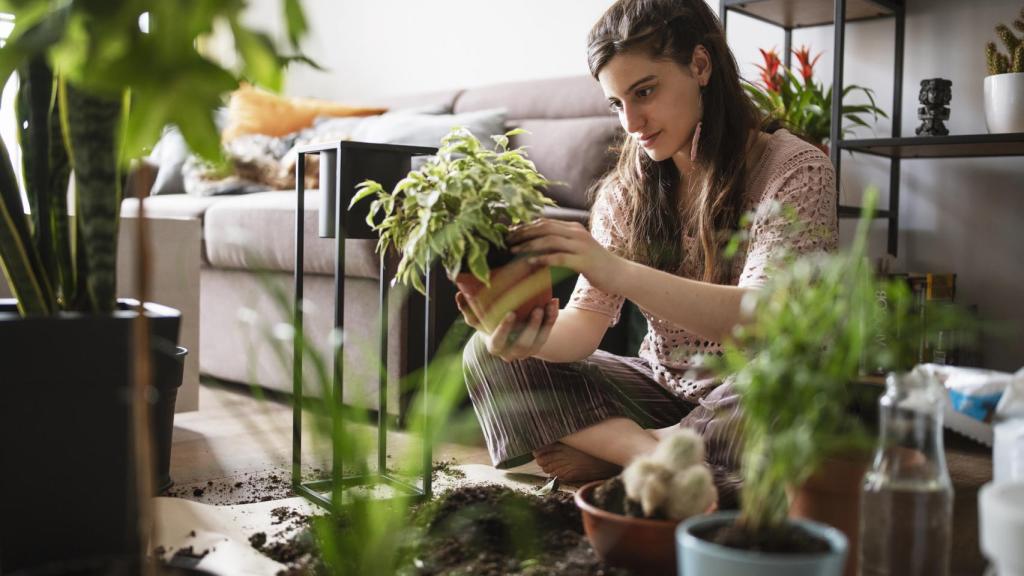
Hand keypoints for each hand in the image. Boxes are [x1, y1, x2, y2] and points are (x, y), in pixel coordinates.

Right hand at [455, 291, 558, 361]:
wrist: (509, 335)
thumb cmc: (489, 324)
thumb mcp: (478, 319)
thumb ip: (468, 309)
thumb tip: (458, 293)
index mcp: (495, 346)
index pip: (498, 341)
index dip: (504, 329)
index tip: (510, 313)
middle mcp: (511, 353)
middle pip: (523, 343)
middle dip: (531, 326)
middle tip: (536, 308)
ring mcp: (527, 352)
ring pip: (539, 340)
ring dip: (545, 322)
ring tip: (547, 304)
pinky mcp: (539, 345)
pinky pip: (548, 332)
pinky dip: (552, 318)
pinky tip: (553, 303)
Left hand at [507, 218, 626, 294]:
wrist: (620, 274)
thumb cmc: (595, 265)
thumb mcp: (577, 250)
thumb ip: (561, 245)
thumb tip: (537, 247)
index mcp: (573, 228)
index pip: (545, 222)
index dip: (525, 226)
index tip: (509, 234)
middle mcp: (576, 233)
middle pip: (544, 227)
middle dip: (523, 233)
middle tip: (506, 241)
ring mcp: (581, 246)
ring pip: (550, 240)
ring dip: (529, 245)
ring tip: (513, 252)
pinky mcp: (584, 261)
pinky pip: (559, 258)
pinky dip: (543, 259)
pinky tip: (530, 263)